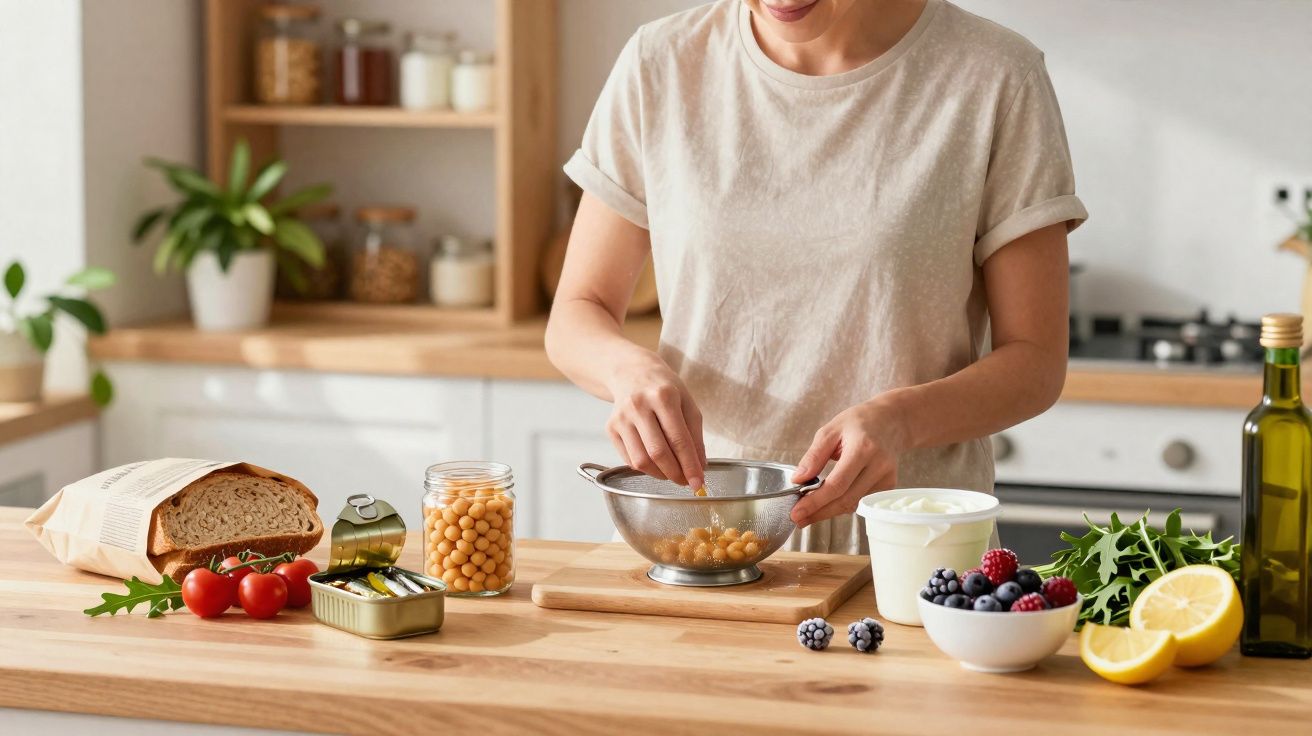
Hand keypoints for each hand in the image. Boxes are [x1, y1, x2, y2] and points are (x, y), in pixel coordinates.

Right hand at [605, 355, 706, 488]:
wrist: (632, 372)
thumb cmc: (664, 389)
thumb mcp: (687, 403)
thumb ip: (695, 436)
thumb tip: (699, 467)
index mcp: (663, 396)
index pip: (679, 439)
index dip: (690, 465)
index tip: (698, 483)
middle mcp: (639, 406)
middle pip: (658, 452)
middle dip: (675, 474)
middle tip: (686, 481)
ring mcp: (621, 417)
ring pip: (641, 460)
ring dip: (660, 474)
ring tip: (671, 473)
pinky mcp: (610, 428)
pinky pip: (629, 459)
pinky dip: (646, 468)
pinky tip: (655, 463)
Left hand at [789, 398, 906, 526]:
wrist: (892, 420)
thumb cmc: (859, 422)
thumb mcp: (831, 430)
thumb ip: (814, 456)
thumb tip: (798, 480)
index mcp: (863, 448)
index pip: (837, 484)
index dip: (816, 501)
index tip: (796, 512)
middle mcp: (879, 466)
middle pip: (845, 500)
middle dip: (819, 512)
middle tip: (797, 518)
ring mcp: (887, 478)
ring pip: (853, 504)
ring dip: (828, 511)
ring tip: (808, 512)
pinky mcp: (889, 486)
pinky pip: (861, 500)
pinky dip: (842, 503)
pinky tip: (828, 502)